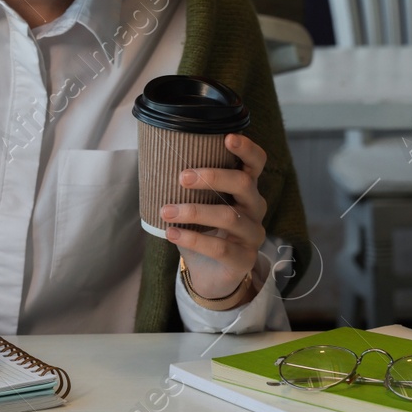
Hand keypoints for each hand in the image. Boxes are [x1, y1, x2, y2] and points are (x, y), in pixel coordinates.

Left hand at [161, 132, 268, 299]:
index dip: (246, 149)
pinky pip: (220, 247)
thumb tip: (155, 159)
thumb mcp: (200, 204)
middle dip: (212, 177)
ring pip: (229, 216)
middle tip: (182, 177)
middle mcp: (255, 208)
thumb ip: (190, 186)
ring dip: (194, 211)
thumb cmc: (203, 231)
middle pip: (244, 184)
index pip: (256, 163)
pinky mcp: (245, 259)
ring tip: (167, 211)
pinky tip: (172, 233)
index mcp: (246, 189)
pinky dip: (192, 239)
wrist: (210, 274)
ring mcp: (252, 235)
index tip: (227, 137)